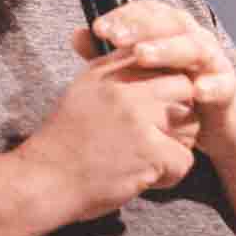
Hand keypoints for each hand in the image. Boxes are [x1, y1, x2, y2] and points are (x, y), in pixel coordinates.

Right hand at [22, 25, 199, 219]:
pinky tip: (146, 178)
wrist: (43, 181)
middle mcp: (124, 88)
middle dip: (180, 113)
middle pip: (184, 87)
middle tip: (160, 136)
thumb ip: (113, 71)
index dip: (168, 86)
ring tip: (151, 158)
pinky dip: (170, 175)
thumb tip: (145, 55)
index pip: (161, 59)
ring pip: (192, 123)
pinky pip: (184, 159)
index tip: (158, 108)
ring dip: (179, 145)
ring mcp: (137, 117)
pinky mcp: (148, 149)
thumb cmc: (64, 142)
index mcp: (109, 70)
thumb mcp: (83, 92)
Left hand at [79, 2, 235, 162]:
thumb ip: (109, 56)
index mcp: (170, 30)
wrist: (214, 123)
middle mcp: (193, 38)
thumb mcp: (140, 74)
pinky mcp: (229, 89)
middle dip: (140, 28)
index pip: (147, 11)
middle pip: (169, 23)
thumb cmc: (172, 92)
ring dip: (168, 49)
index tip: (98, 27)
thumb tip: (77, 34)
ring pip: (194, 47)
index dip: (124, 15)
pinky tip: (195, 90)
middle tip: (114, 36)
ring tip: (142, 55)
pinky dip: (211, 85)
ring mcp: (213, 62)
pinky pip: (222, 84)